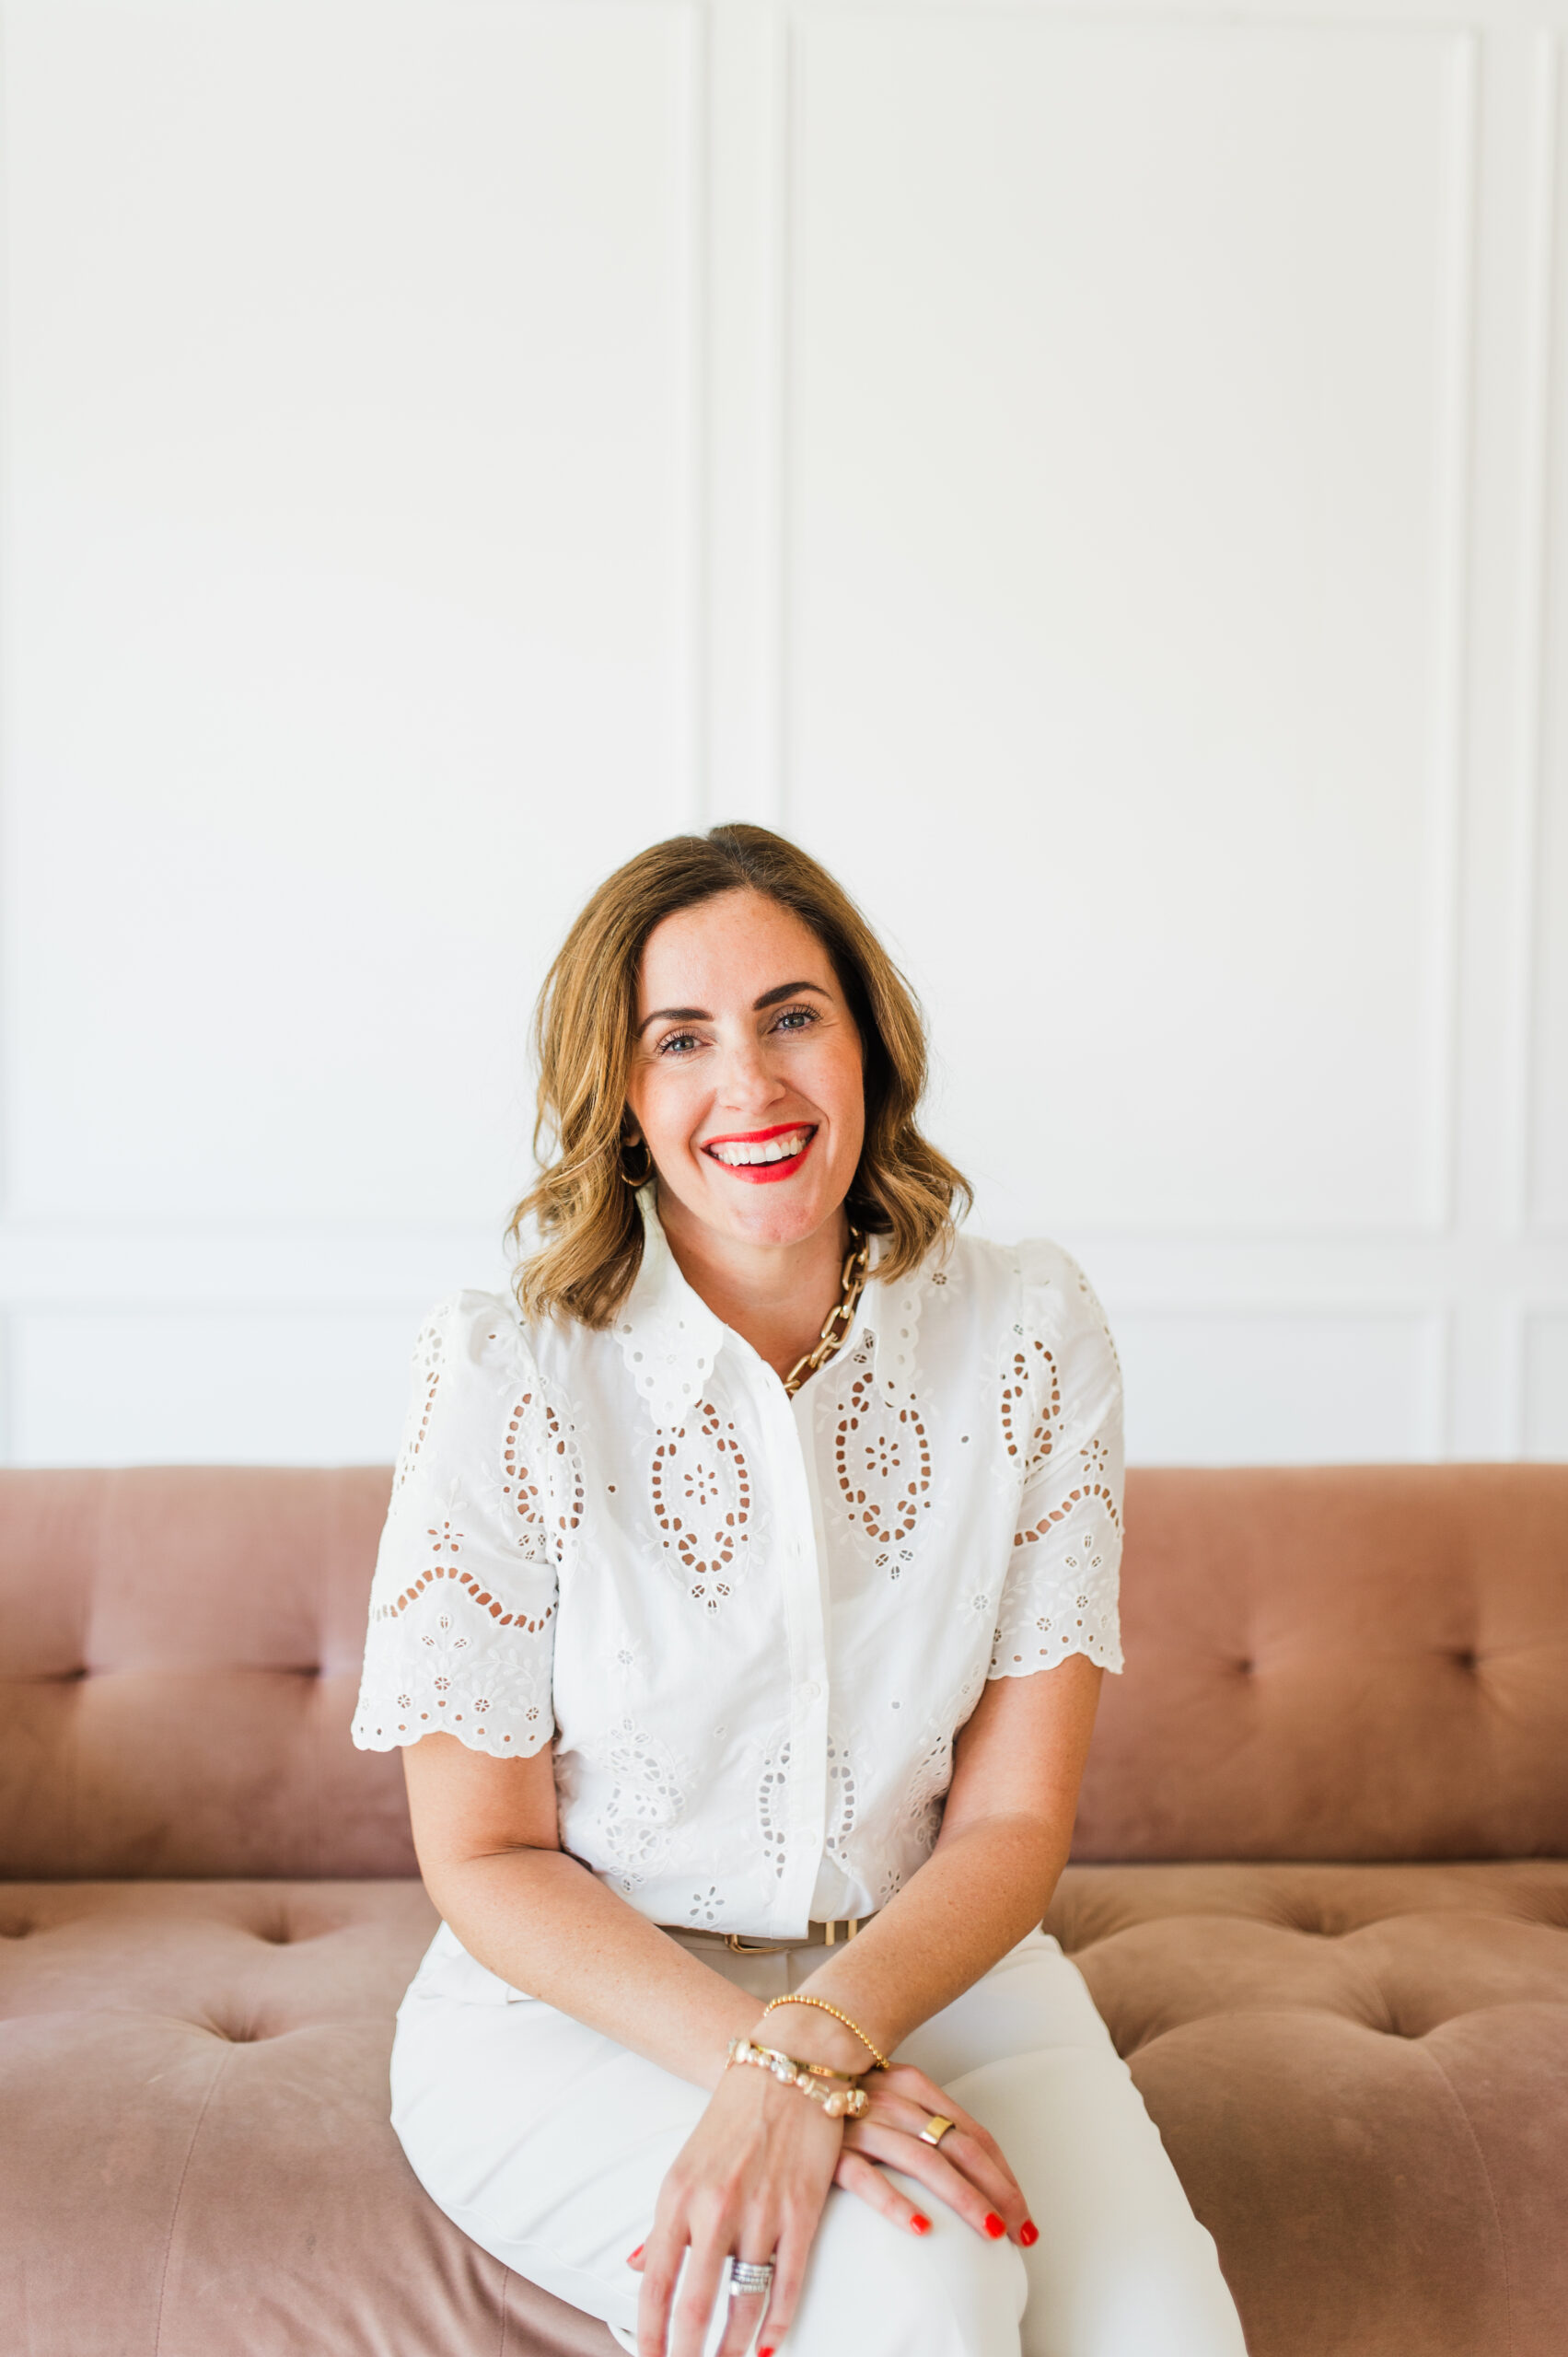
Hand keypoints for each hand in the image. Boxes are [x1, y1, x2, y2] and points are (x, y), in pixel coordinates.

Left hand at [631, 2054, 844, 2356]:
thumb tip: (632, 2270)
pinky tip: (769, 2343)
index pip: (655, 2284)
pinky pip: (789, 2281)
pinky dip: (779, 2320)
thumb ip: (662, 2224)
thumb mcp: (685, 2165)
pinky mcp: (802, 2209)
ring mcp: (761, 2210)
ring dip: (734, 2348)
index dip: (650, 2335)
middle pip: (697, 2304)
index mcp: (677, 2196)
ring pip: (745, 2301)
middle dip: (689, 2355)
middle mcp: (714, 2207)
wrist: (789, 2066)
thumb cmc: (732, 2117)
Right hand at [834, 2064, 1035, 2248]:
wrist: (774, 2065)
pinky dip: (897, 2203)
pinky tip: (922, 2229)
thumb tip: (968, 2163)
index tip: (1024, 2210)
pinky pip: (867, 2178)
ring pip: (925, 2161)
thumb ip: (921, 2118)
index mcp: (913, 2084)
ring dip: (964, 2199)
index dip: (1003, 2173)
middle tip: (1021, 2230)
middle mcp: (893, 2099)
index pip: (972, 2132)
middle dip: (996, 2190)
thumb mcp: (886, 2090)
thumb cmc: (837, 2087)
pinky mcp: (829, 2149)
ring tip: (991, 2232)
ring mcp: (862, 2122)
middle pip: (959, 2147)